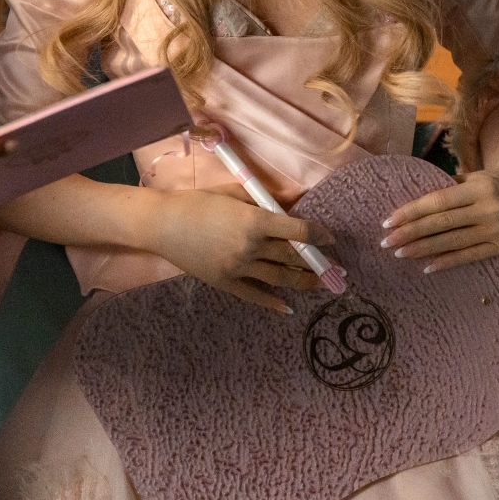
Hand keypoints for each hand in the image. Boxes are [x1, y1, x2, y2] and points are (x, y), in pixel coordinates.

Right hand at [141, 184, 328, 313]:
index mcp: (255, 221)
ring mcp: (238, 268)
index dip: (319, 235)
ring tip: (321, 284)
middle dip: (318, 262)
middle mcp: (251, 247)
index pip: (298, 231)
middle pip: (293, 257)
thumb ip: (267, 196)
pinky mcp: (226, 282)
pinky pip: (255, 296)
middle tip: (335, 267)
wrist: (162, 224)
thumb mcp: (233, 192)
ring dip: (305, 282)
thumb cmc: (197, 202)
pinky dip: (273, 303)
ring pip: (281, 278)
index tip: (330, 239)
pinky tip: (288, 307)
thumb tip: (297, 197)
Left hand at [381, 167, 498, 272]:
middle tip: (387, 242)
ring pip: (453, 242)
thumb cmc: (482, 185)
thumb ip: (442, 192)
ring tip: (401, 253)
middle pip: (443, 223)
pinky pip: (469, 256)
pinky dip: (447, 262)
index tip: (388, 222)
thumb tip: (404, 213)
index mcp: (479, 187)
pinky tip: (427, 267)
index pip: (438, 201)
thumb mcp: (466, 179)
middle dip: (411, 233)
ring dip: (423, 249)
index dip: (411, 212)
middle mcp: (491, 207)